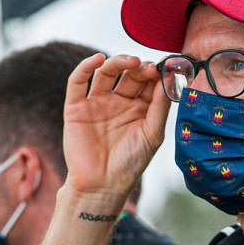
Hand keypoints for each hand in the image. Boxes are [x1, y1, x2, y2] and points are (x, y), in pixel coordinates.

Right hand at [62, 54, 170, 202]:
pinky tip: (98, 59)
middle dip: (139, 67)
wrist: (102, 185)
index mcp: (138, 108)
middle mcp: (118, 102)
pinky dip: (85, 67)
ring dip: (118, 62)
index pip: (147, 81)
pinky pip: (77, 82)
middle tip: (149, 67)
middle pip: (128, 74)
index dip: (155, 72)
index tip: (164, 69)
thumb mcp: (152, 134)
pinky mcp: (76, 107)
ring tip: (131, 62)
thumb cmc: (130, 163)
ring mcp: (96, 103)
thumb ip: (159, 105)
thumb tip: (167, 77)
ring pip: (105, 73)